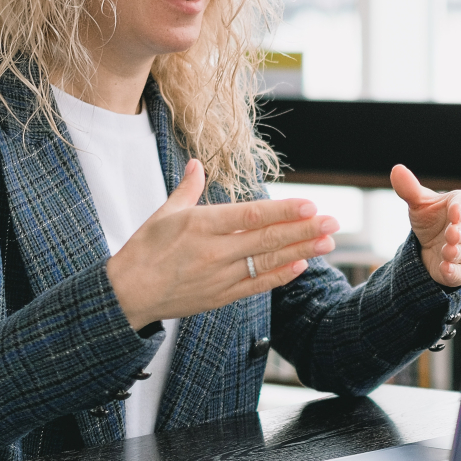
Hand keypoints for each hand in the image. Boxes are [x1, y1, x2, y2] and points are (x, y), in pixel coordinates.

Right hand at [106, 159, 338, 329]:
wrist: (127, 295)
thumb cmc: (143, 251)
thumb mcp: (162, 214)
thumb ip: (187, 189)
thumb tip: (197, 164)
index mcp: (199, 225)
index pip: (249, 216)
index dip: (283, 210)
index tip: (310, 204)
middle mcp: (213, 251)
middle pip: (266, 239)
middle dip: (303, 229)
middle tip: (333, 221)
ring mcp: (219, 276)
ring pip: (267, 262)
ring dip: (301, 251)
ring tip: (327, 242)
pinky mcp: (220, 297)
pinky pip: (256, 284)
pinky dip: (280, 276)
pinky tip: (301, 265)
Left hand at [390, 164, 460, 287]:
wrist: (429, 248)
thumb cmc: (431, 220)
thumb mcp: (419, 205)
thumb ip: (410, 189)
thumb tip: (397, 169)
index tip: (454, 211)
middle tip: (451, 233)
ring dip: (457, 252)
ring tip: (447, 251)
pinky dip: (454, 271)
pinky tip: (445, 268)